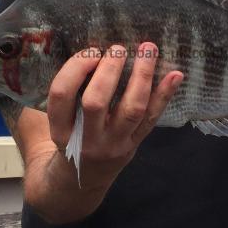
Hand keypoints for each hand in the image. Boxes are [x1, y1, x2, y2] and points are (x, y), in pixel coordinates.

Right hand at [46, 42, 182, 186]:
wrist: (83, 181)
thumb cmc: (68, 139)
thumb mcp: (51, 123)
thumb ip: (63, 93)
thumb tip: (80, 46)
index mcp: (60, 129)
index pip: (61, 95)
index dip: (74, 68)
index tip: (89, 51)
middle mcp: (87, 139)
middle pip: (96, 102)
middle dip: (107, 70)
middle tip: (117, 48)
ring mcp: (115, 143)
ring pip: (131, 108)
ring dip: (141, 76)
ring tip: (148, 49)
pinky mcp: (135, 143)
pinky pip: (152, 118)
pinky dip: (165, 95)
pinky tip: (176, 75)